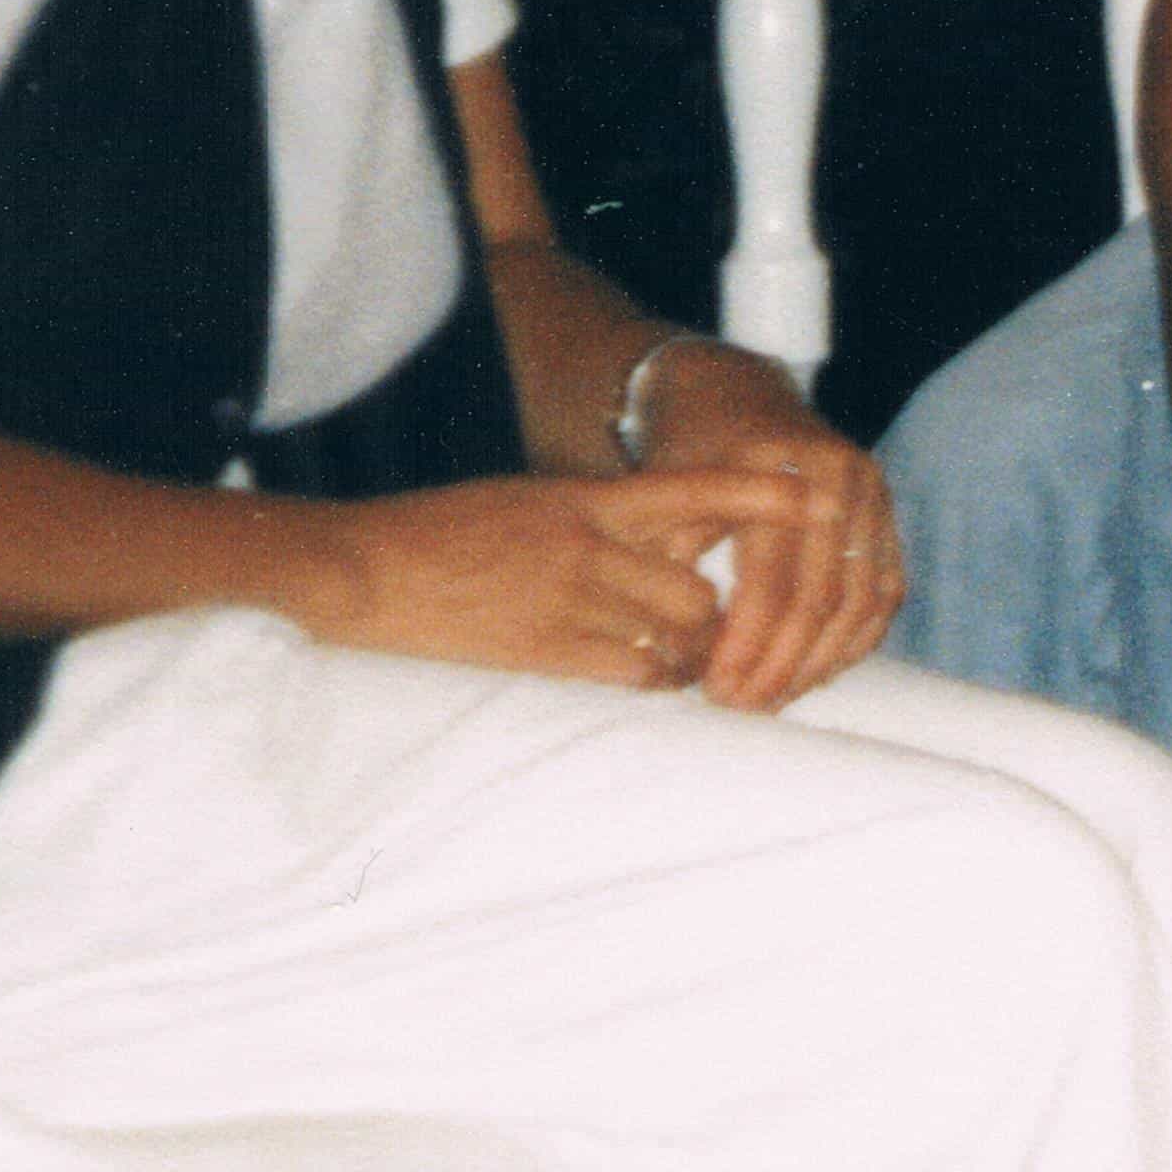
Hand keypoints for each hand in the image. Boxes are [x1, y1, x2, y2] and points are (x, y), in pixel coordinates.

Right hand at [309, 467, 818, 690]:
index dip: (758, 495)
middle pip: (702, 589)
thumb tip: (657, 540)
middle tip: (726, 634)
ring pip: (677, 639)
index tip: (811, 498)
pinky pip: (634, 676)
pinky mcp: (544, 652)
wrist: (359, 568)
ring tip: (693, 667)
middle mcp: (588, 546)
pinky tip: (650, 682)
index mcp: (583, 499)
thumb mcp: (524, 500)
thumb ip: (593, 518)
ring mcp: (568, 602)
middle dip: (722, 617)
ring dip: (695, 658)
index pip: (692, 489)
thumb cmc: (436, 533)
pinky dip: (655, 683)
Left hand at [621, 342, 904, 708]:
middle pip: (823, 597)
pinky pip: (885, 594)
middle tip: (746, 706)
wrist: (736, 399)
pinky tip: (817, 672)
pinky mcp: (889, 518)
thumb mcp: (668, 490)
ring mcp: (875, 495)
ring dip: (821, 662)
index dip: (747, 643)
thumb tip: (682, 642)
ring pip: (863, 602)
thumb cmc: (690, 452)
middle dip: (784, 664)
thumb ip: (675, 556)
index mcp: (781, 467)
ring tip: (777, 699)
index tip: (716, 689)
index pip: (774, 579)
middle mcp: (840, 478)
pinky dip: (855, 641)